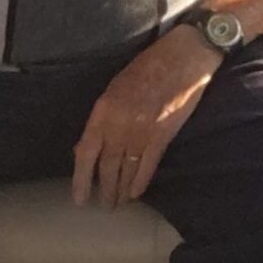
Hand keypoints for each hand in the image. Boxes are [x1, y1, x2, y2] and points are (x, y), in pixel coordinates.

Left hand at [72, 27, 220, 207]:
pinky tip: (136, 193)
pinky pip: (148, 165)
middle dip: (104, 189)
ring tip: (117, 203)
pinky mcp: (163, 135)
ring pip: (126, 169)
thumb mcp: (115, 88)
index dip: (81, 179)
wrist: (183, 58)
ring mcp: (142, 132)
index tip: (79, 197)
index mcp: (103, 111)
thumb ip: (103, 117)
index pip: (86, 153)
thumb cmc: (148, 66)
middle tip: (103, 205)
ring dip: (120, 189)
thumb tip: (89, 146)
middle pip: (107, 166)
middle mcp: (120, 125)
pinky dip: (141, 181)